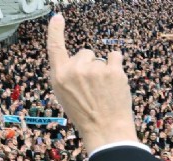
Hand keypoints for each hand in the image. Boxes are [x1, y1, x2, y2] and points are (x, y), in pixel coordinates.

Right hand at [47, 15, 137, 153]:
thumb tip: (78, 60)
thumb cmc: (84, 115)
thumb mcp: (64, 96)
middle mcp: (74, 70)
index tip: (57, 17)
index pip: (55, 48)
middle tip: (93, 88)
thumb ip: (67, 75)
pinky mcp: (113, 70)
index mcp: (58, 77)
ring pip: (101, 59)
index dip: (55, 31)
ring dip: (104, 71)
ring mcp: (94, 69)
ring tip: (104, 92)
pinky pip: (115, 56)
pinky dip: (118, 66)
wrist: (105, 130)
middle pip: (85, 53)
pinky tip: (116, 83)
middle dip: (90, 65)